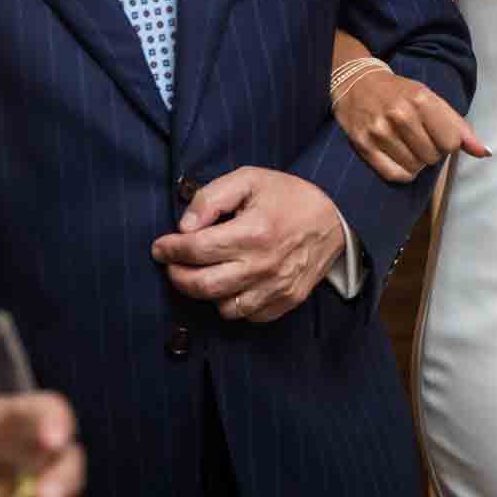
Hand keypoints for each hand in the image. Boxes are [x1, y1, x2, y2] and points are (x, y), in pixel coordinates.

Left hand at [151, 168, 345, 319]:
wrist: (336, 218)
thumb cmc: (288, 196)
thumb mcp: (249, 179)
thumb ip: (212, 197)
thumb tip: (185, 226)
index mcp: (254, 231)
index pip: (197, 249)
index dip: (170, 250)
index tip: (160, 247)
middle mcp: (264, 265)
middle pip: (203, 286)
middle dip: (177, 276)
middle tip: (172, 265)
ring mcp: (277, 288)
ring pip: (224, 308)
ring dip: (207, 293)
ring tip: (205, 273)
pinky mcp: (287, 301)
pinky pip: (248, 317)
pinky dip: (234, 305)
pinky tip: (233, 284)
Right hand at [335, 66, 488, 183]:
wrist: (357, 83)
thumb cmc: (400, 93)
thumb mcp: (431, 99)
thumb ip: (459, 126)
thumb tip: (485, 152)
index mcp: (421, 99)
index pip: (451, 142)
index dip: (448, 144)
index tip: (439, 136)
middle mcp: (400, 114)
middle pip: (432, 157)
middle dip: (431, 153)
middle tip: (420, 139)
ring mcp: (380, 130)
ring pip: (414, 168)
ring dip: (415, 163)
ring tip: (408, 146)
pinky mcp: (363, 145)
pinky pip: (394, 175)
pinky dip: (402, 173)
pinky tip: (399, 159)